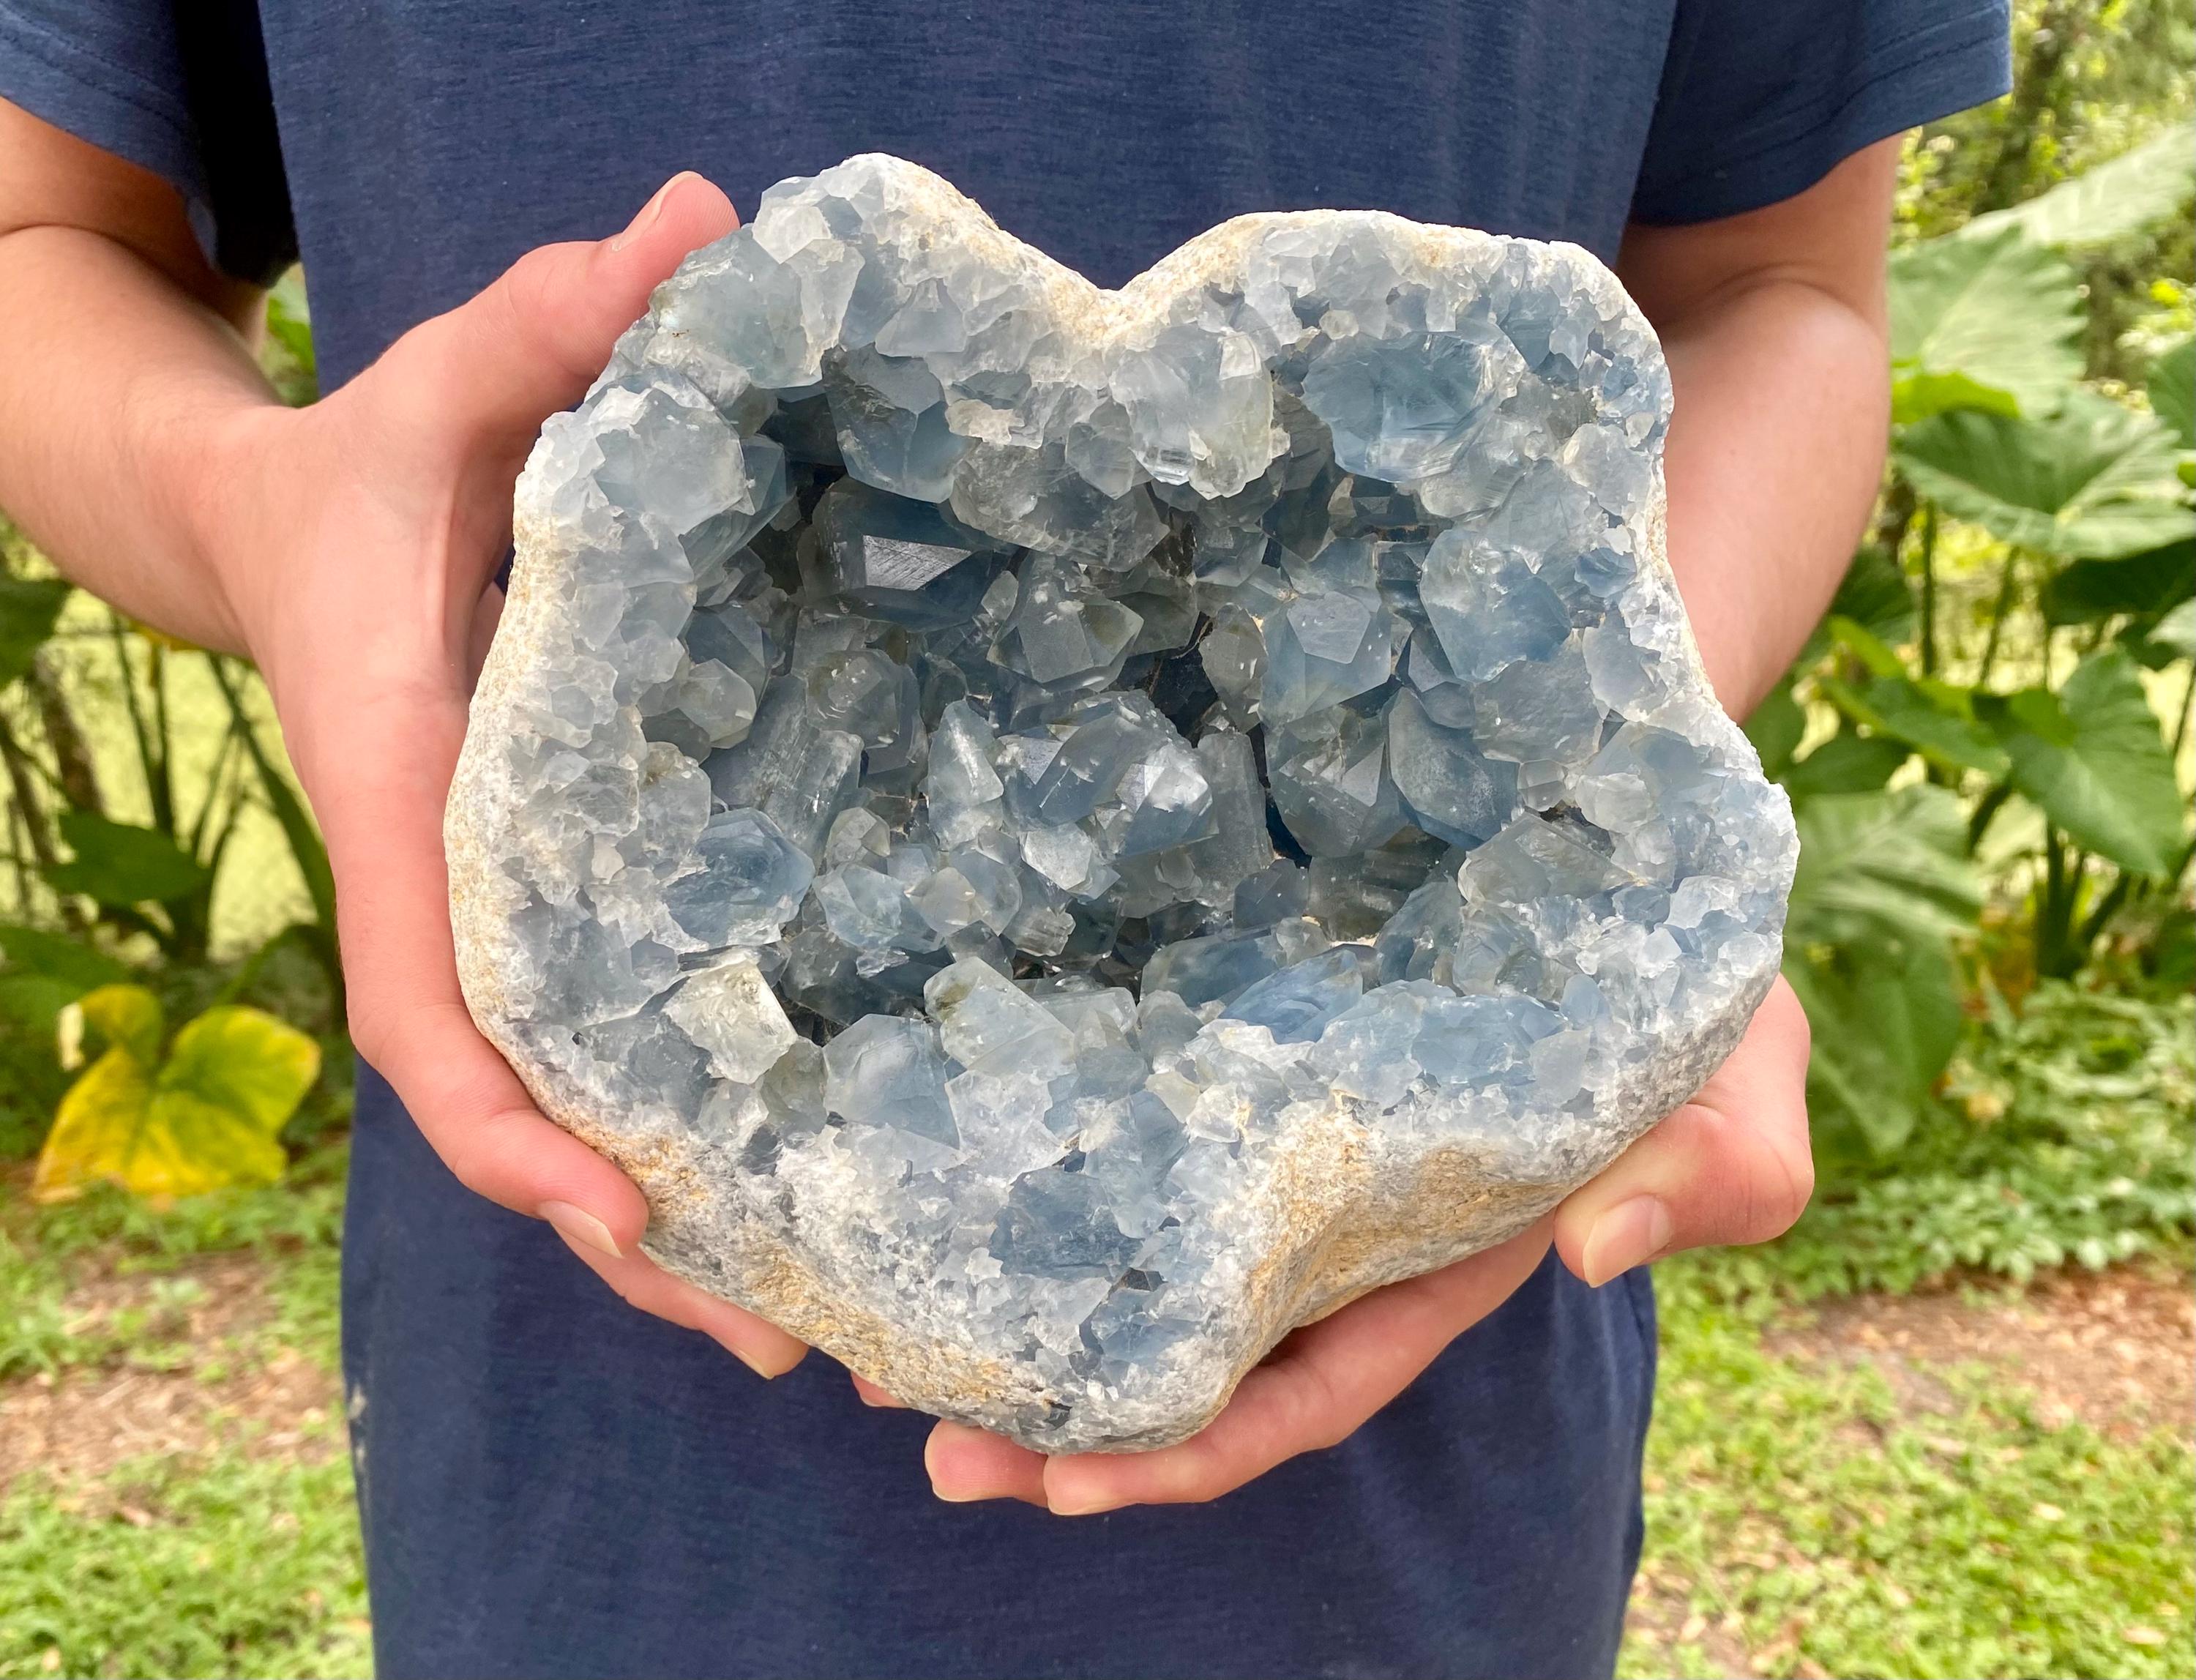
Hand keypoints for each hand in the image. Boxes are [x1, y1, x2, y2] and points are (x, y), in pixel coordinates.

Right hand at [195, 175, 808, 1378]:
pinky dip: (685, 1134)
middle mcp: (457, 889)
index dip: (511, 1124)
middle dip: (627, 1235)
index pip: (436, 1003)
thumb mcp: (458, 375)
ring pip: (567, 1109)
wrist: (314, 530)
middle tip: (785, 1337)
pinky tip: (801, 1184)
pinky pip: (610, 1046)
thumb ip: (564, 315)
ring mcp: (508, 916)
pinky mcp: (563, 907)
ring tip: (821, 1324)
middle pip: (516, 1111)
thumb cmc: (386, 465)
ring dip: (671, 1227)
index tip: (615, 1212)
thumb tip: (707, 225)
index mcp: (412, 800)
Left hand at [917, 976, 1811, 1511]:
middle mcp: (1342, 1216)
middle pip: (1192, 1346)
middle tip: (924, 1428)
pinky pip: (1139, 1118)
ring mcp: (1283, 1130)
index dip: (1191, 1446)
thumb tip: (1592, 1251)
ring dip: (1025, 1296)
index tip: (1062, 1479)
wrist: (1621, 822)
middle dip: (1067, 1411)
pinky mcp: (1238, 1031)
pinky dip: (1057, 1162)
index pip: (1306, 1388)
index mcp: (1441, 1258)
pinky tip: (954, 1154)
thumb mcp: (1741, 1081)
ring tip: (881, 1329)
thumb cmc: (1695, 974)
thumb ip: (1713, 1174)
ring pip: (1142, 1247)